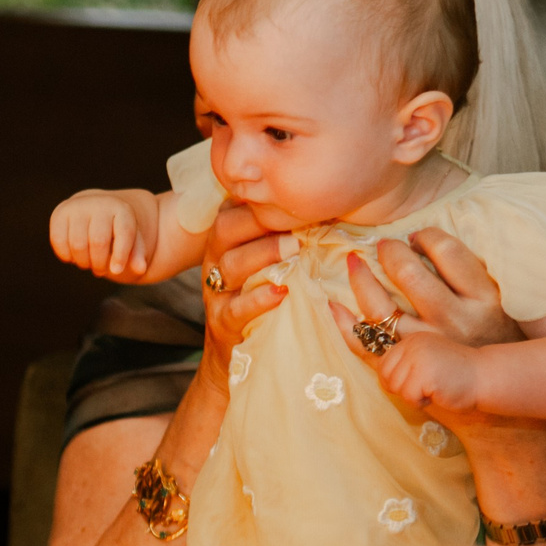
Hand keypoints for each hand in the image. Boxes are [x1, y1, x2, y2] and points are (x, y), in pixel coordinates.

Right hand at [50, 189, 156, 282]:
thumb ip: (137, 254)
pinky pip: (59, 241)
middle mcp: (99, 203)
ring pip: (78, 244)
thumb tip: (140, 269)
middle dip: (99, 263)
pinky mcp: (59, 213)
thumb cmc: (116, 230)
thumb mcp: (131, 240)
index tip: (117, 271)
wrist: (95, 208)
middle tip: (100, 270)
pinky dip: (66, 256)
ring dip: (83, 262)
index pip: (123, 233)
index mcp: (122, 209)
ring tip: (88, 263)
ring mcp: (77, 207)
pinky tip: (74, 256)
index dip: (121, 255)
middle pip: (98, 242)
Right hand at [195, 204, 288, 396]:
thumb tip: (328, 201)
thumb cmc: (263, 294)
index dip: (258, 199)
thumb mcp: (267, 260)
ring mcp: (216, 292)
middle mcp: (216, 261)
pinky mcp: (222, 323)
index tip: (292, 194)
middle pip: (226, 230)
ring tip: (294, 250)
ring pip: (230, 266)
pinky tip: (281, 292)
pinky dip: (258, 300)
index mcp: (226, 240)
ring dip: (263, 255)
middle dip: (259, 221)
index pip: (234, 208)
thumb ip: (284, 232)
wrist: (239, 350)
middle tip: (297, 221)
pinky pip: (235, 309)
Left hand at [327, 234, 523, 430]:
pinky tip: (334, 306)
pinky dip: (345, 324)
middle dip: (390, 252)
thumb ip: (473, 276)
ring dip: (361, 280)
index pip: (448, 252)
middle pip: (410, 275)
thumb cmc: (496, 341)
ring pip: (381, 308)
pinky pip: (365, 345)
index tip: (416, 236)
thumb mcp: (498, 305)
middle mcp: (454, 321)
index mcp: (484, 300)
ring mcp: (427, 347)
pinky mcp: (406, 370)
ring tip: (354, 265)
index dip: (427, 237)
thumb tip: (426, 241)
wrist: (492, 396)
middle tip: (383, 246)